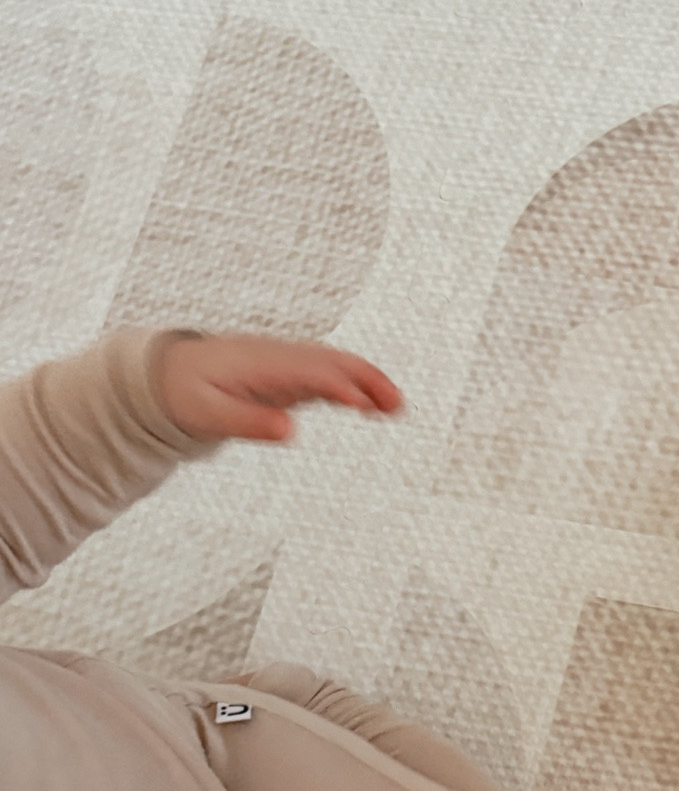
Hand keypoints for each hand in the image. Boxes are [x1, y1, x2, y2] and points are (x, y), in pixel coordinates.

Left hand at [155, 333, 402, 444]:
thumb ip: (248, 423)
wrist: (168, 372)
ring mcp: (286, 365)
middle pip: (333, 361)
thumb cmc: (184, 393)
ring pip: (335, 366)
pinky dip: (352, 387)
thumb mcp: (207, 414)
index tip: (363, 405)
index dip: (338, 386)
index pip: (310, 370)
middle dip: (367, 380)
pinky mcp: (288, 376)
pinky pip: (327, 376)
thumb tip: (291, 431)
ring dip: (367, 383)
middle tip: (397, 405)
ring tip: (396, 408)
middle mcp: (280, 359)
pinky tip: (370, 406)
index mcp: (261, 365)